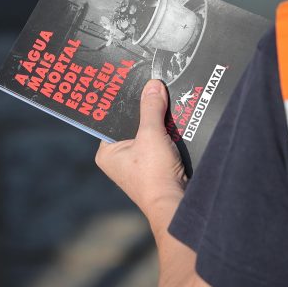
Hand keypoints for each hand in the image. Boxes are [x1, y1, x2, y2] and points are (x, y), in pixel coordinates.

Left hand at [96, 80, 186, 218]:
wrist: (174, 203)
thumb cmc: (153, 174)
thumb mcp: (151, 134)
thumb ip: (151, 108)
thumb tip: (152, 85)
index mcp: (108, 152)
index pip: (113, 119)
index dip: (126, 102)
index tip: (136, 83)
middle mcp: (120, 159)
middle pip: (134, 125)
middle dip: (148, 111)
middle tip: (157, 90)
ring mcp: (139, 165)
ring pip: (150, 134)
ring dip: (161, 123)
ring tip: (171, 104)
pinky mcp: (157, 168)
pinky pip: (162, 144)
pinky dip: (170, 135)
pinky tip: (180, 123)